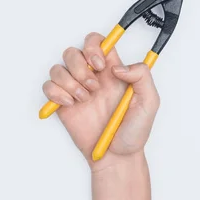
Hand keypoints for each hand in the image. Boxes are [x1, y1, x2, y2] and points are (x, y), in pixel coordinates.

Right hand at [42, 32, 159, 169]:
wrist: (117, 157)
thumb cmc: (134, 132)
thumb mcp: (150, 102)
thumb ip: (141, 76)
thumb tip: (117, 67)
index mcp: (113, 71)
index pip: (98, 42)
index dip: (94, 46)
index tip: (100, 65)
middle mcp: (93, 77)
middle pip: (73, 51)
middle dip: (80, 67)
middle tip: (94, 88)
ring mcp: (76, 90)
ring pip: (59, 68)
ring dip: (69, 82)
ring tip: (84, 99)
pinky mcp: (63, 104)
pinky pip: (48, 86)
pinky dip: (56, 93)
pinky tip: (70, 104)